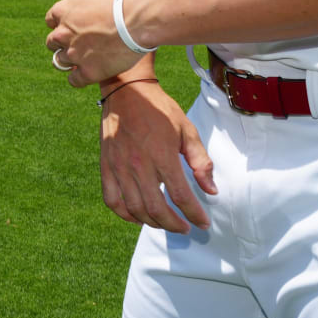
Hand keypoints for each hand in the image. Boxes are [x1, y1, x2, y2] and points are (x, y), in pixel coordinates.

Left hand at [45, 0, 139, 87]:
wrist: (138, 19)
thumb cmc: (124, 1)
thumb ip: (83, 6)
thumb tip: (84, 12)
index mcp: (64, 11)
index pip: (51, 20)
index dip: (62, 25)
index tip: (72, 27)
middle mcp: (63, 33)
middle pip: (52, 42)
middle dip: (64, 43)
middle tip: (80, 44)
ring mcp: (74, 54)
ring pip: (59, 62)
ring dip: (70, 60)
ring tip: (87, 59)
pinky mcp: (88, 72)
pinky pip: (74, 80)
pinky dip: (79, 78)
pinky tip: (90, 73)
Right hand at [100, 79, 216, 232]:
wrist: (127, 90)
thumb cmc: (160, 109)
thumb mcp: (187, 130)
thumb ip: (200, 162)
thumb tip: (211, 190)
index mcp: (162, 155)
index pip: (181, 196)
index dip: (194, 214)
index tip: (202, 223)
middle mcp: (139, 164)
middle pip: (156, 209)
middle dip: (173, 225)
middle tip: (184, 227)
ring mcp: (119, 167)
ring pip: (134, 209)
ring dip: (152, 222)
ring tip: (164, 223)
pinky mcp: (106, 166)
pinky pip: (112, 200)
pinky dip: (124, 214)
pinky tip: (137, 216)